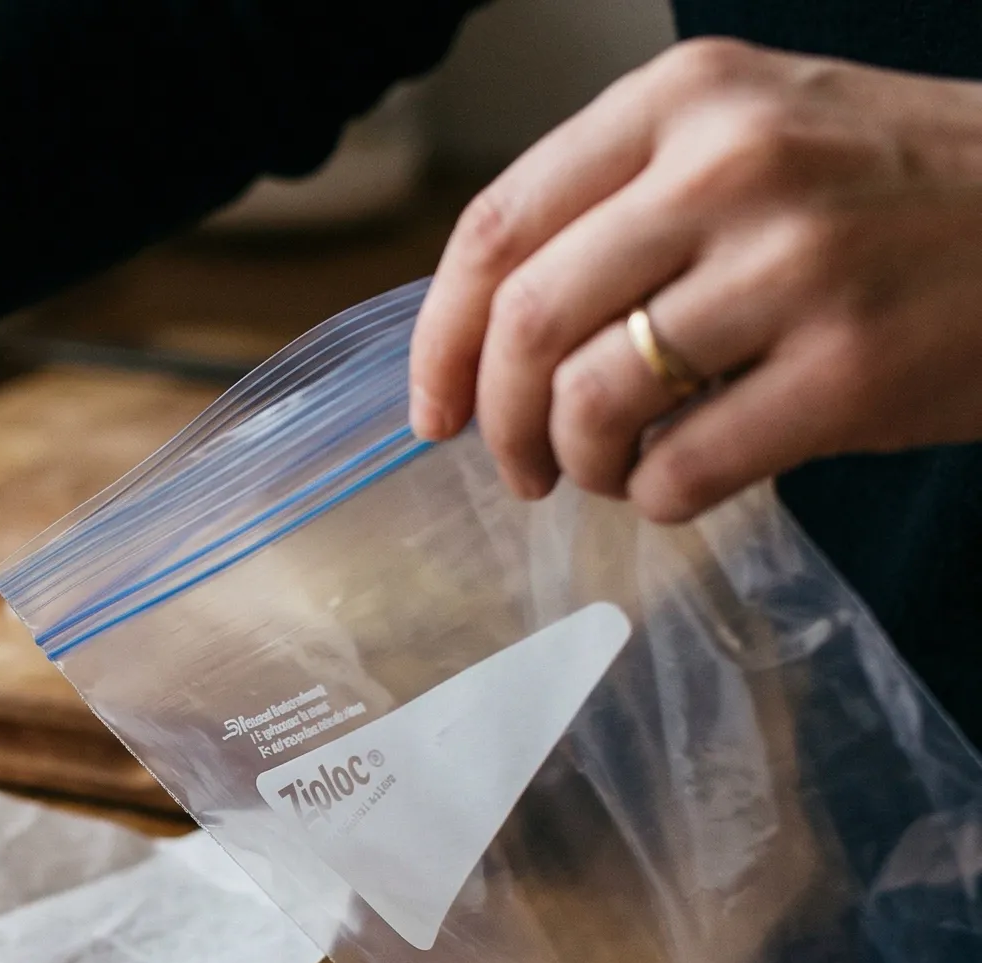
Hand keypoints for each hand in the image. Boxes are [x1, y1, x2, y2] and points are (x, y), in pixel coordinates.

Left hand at [410, 38, 981, 520]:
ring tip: (608, 469)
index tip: (434, 408)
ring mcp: (795, 266)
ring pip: (592, 401)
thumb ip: (623, 201)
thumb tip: (484, 333)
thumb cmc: (895, 189)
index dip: (442, 339)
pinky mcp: (851, 370)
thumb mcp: (755, 133)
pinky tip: (682, 480)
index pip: (497, 229)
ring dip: (577, 462)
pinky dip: (657, 495)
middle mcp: (730, 166)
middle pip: (527, 323)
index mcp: (685, 99)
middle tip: (517, 466)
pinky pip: (682, 466)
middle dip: (498, 421)